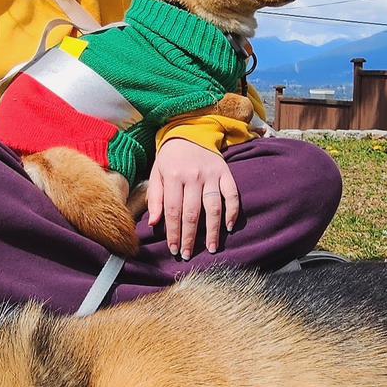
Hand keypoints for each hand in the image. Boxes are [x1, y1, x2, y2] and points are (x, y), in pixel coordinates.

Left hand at [148, 138, 240, 260]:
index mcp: (173, 176)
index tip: (174, 249)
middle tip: (188, 254)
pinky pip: (232, 194)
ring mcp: (211, 175)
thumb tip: (154, 223)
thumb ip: (155, 198)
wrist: (190, 132)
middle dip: (190, 237)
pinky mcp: (225, 173)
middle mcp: (193, 176)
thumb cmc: (170, 158)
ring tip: (210, 248)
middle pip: (192, 213)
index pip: (173, 211)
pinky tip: (228, 227)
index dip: (173, 232)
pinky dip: (232, 211)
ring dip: (212, 231)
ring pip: (213, 207)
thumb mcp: (157, 174)